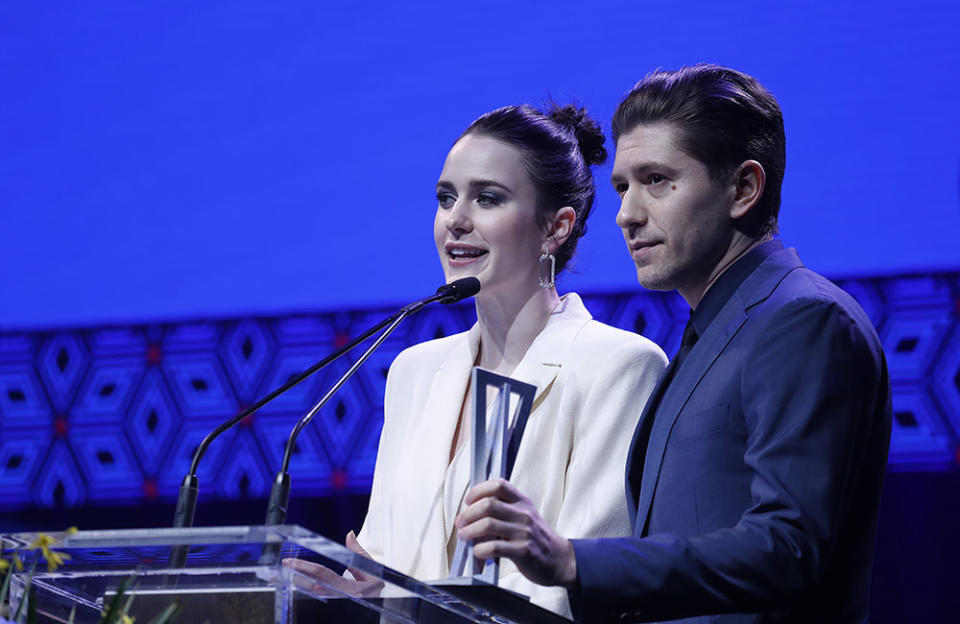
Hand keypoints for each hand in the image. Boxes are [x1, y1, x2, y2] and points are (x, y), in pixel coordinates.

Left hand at [282, 531, 382, 597]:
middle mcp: (338, 596)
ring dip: (293, 585)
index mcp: (347, 588)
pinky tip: (292, 586)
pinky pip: (313, 596)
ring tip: (277, 580)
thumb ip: (358, 552)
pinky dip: (301, 589)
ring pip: (309, 593)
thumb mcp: (372, 569)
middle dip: (291, 579)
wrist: (385, 604)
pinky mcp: (333, 602)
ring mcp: (334, 601)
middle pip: (309, 586)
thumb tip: (349, 534)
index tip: (288, 562)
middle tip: (274, 574)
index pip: (321, 574)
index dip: (303, 567)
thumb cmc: (378, 586)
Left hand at [455, 478, 576, 587]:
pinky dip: (480, 549)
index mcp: (523, 502)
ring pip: (488, 524)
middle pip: (488, 505)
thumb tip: (472, 514)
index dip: (479, 490)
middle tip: (461, 522)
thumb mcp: (525, 516)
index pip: (499, 485)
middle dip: (468, 514)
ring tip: (465, 536)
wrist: (559, 560)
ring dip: (470, 531)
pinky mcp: (523, 551)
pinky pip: (494, 547)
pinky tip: (478, 551)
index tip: (469, 501)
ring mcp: (524, 532)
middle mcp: (524, 514)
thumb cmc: (537, 538)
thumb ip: (503, 511)